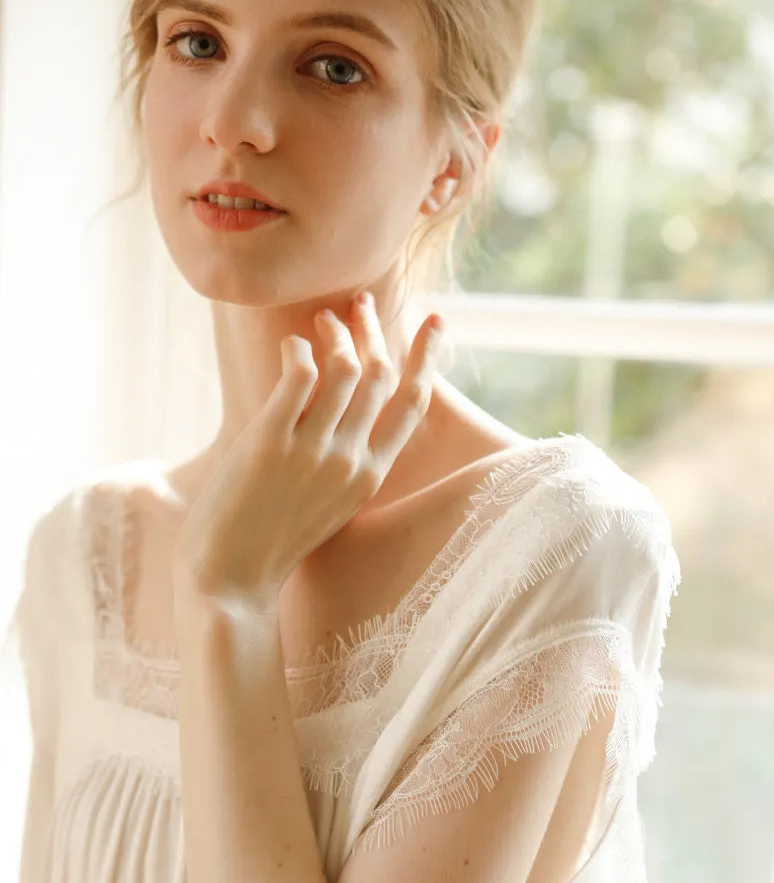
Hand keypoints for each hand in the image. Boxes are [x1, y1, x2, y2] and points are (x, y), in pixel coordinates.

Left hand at [171, 293, 445, 607]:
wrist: (232, 578)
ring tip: (319, 322)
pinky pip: (300, 375)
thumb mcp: (326, 502)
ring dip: (336, 334)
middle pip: (380, 376)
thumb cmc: (271, 541)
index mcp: (369, 477)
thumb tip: (337, 405)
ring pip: (345, 370)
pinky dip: (299, 350)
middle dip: (374, 331)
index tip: (433, 323)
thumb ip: (342, 460)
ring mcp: (313, 452)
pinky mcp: (272, 443)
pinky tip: (291, 346)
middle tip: (358, 304)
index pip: (412, 405)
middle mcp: (350, 461)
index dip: (425, 358)